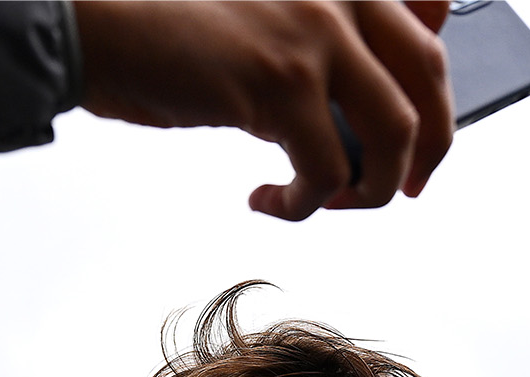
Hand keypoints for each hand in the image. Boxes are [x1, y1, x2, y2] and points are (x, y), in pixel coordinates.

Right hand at [74, 1, 452, 220]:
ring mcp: (316, 32)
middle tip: (407, 186)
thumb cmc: (162, 30)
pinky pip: (329, 170)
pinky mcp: (283, 83)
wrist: (93, 29)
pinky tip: (269, 201)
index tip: (424, 127)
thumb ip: (312, 52)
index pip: (429, 13)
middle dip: (431, 145)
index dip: (437, 79)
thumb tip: (353, 122)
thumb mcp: (258, 24)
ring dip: (374, 185)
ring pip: (397, 130)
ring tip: (337, 202)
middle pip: (431, 73)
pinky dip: (306, 204)